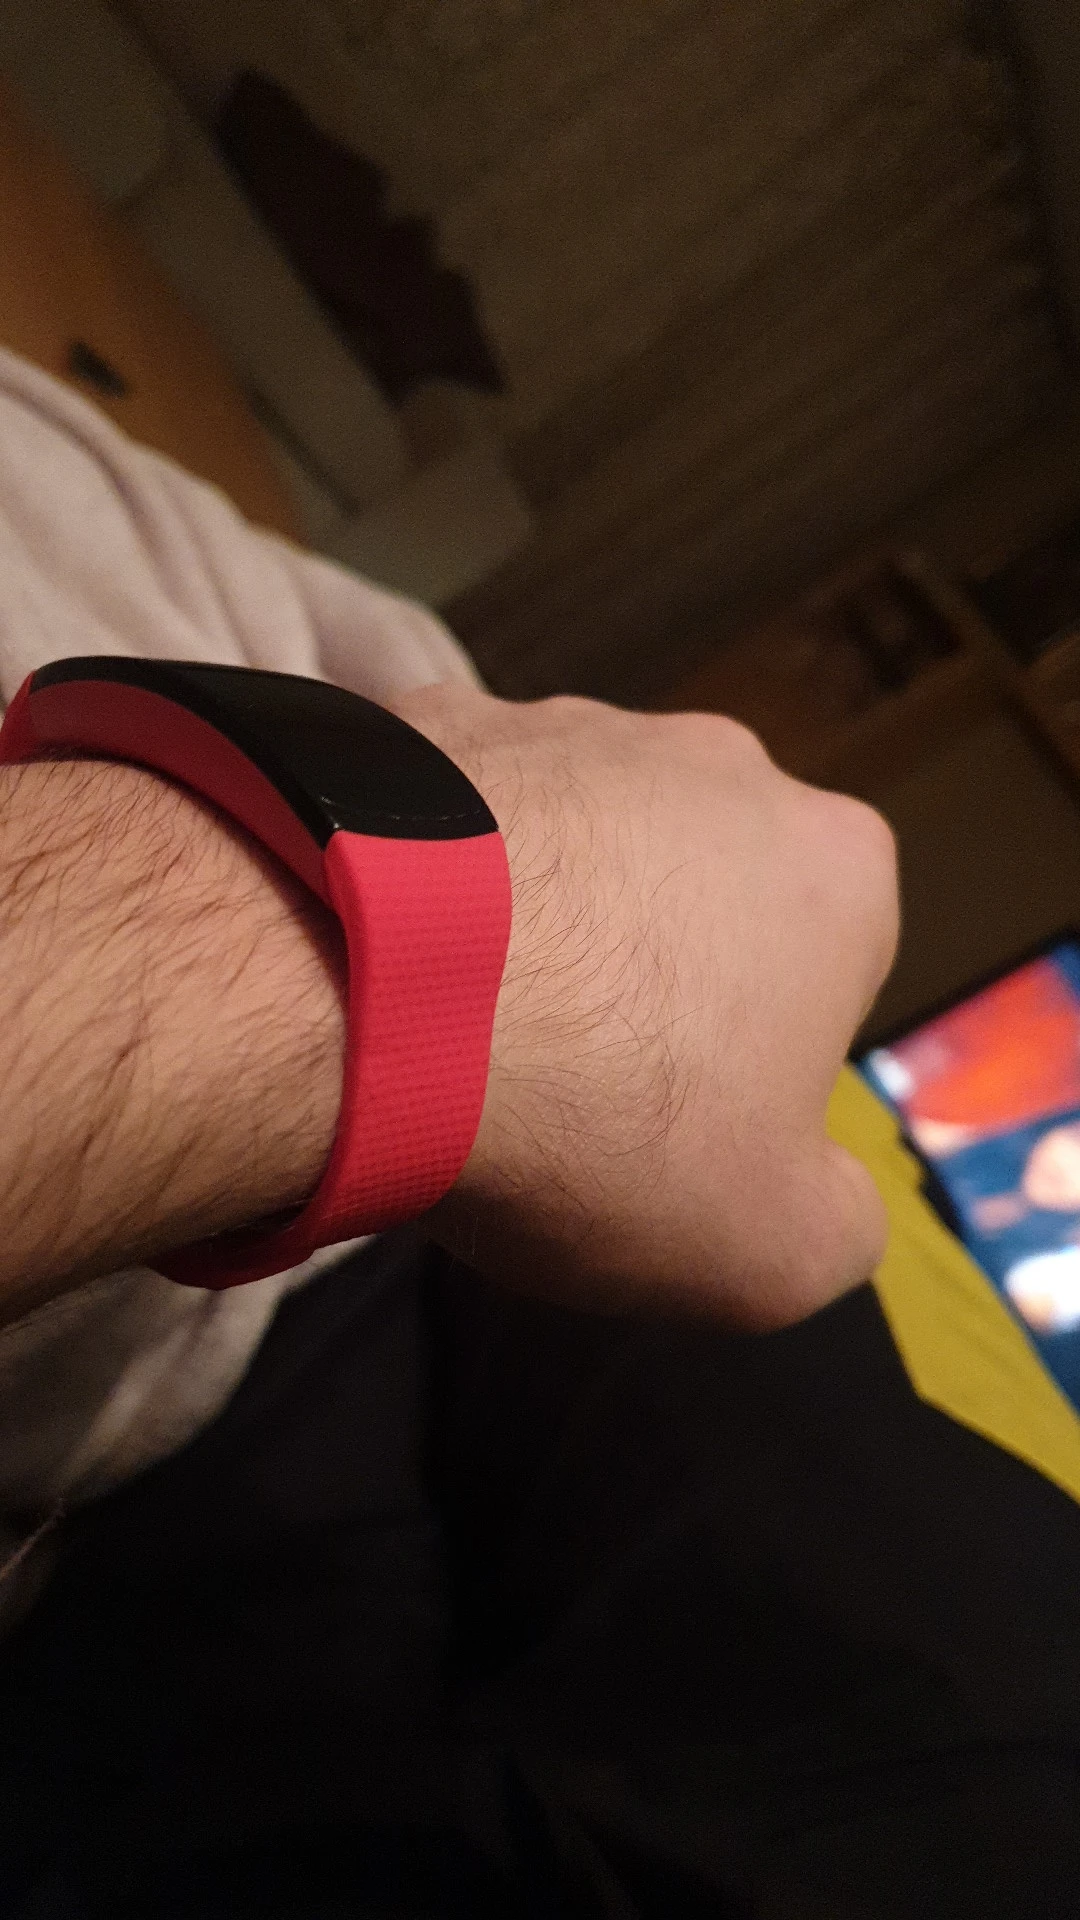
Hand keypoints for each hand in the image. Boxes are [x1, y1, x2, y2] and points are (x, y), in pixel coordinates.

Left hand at [395, 684, 898, 1326]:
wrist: (366, 997)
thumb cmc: (600, 1120)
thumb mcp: (771, 1249)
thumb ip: (837, 1222)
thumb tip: (823, 1198)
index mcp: (836, 869)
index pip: (828, 975)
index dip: (757, 1064)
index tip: (674, 1123)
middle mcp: (722, 764)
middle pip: (702, 894)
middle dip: (651, 973)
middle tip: (566, 1078)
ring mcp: (569, 722)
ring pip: (577, 844)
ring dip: (540, 918)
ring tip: (459, 1022)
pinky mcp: (435, 713)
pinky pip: (450, 811)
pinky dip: (430, 872)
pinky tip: (385, 956)